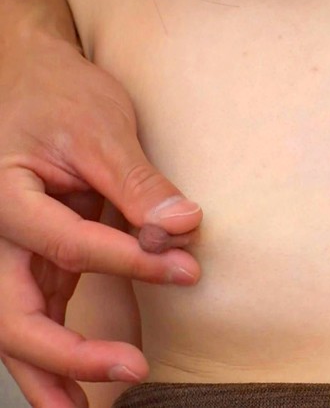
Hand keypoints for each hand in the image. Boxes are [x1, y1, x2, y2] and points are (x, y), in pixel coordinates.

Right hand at [0, 34, 202, 405]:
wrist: (30, 79)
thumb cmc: (60, 97)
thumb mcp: (101, 129)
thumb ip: (139, 182)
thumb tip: (183, 227)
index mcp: (5, 197)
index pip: (68, 244)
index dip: (129, 260)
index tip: (184, 266)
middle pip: (13, 314)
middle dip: (68, 353)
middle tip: (131, 370)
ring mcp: (14, 253)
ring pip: (18, 328)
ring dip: (53, 373)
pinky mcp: (39, 259)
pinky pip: (42, 313)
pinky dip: (60, 352)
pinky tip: (85, 384)